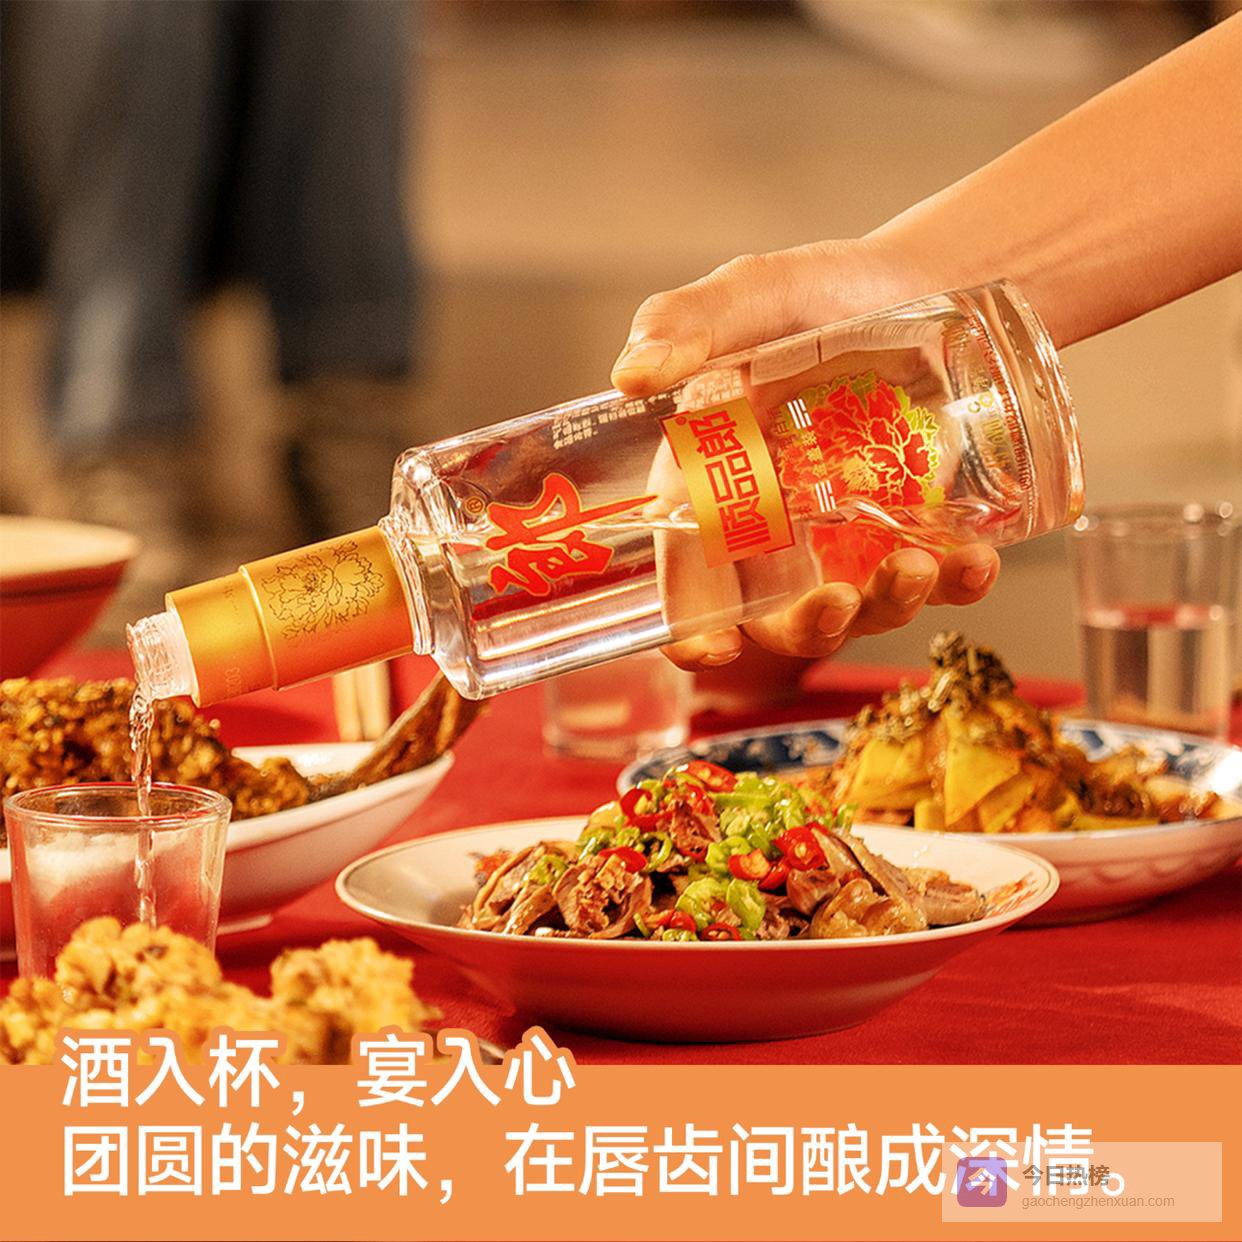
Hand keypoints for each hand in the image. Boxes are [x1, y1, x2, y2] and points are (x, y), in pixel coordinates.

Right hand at [610, 239, 1000, 669]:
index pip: (687, 575)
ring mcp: (848, 537)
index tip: (716, 651)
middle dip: (807, 627)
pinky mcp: (913, 529)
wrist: (920, 280)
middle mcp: (777, 527)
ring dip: (888, 606)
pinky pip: (933, 578)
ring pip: (857, 607)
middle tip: (838, 603)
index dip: (691, 628)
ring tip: (921, 565)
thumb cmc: (817, 296)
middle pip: (775, 615)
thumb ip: (689, 322)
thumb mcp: (752, 296)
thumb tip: (631, 375)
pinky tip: (976, 560)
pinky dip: (956, 582)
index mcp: (716, 484)